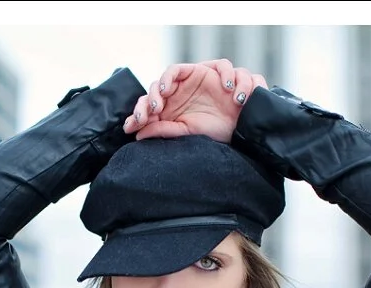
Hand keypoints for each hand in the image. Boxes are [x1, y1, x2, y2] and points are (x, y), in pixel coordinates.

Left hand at [124, 59, 268, 142]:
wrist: (239, 119)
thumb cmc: (214, 128)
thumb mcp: (185, 131)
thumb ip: (163, 130)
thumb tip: (138, 134)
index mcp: (169, 114)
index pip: (147, 112)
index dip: (137, 117)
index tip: (131, 127)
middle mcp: (173, 98)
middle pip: (151, 95)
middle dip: (146, 103)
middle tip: (148, 114)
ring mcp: (182, 85)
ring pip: (161, 81)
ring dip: (156, 89)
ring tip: (158, 103)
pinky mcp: (193, 72)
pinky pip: (176, 69)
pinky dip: (168, 76)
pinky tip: (167, 90)